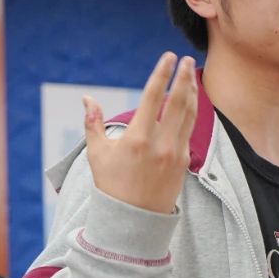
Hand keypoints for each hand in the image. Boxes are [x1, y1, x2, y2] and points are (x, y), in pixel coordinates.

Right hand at [82, 53, 197, 214]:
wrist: (132, 220)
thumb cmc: (110, 185)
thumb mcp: (97, 154)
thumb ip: (92, 122)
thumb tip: (87, 98)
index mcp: (137, 138)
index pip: (153, 97)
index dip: (161, 74)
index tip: (168, 57)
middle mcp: (159, 144)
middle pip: (178, 102)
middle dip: (183, 77)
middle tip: (186, 59)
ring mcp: (175, 153)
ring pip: (189, 115)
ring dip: (191, 92)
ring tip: (191, 75)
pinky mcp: (183, 162)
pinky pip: (190, 130)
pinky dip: (192, 112)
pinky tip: (191, 101)